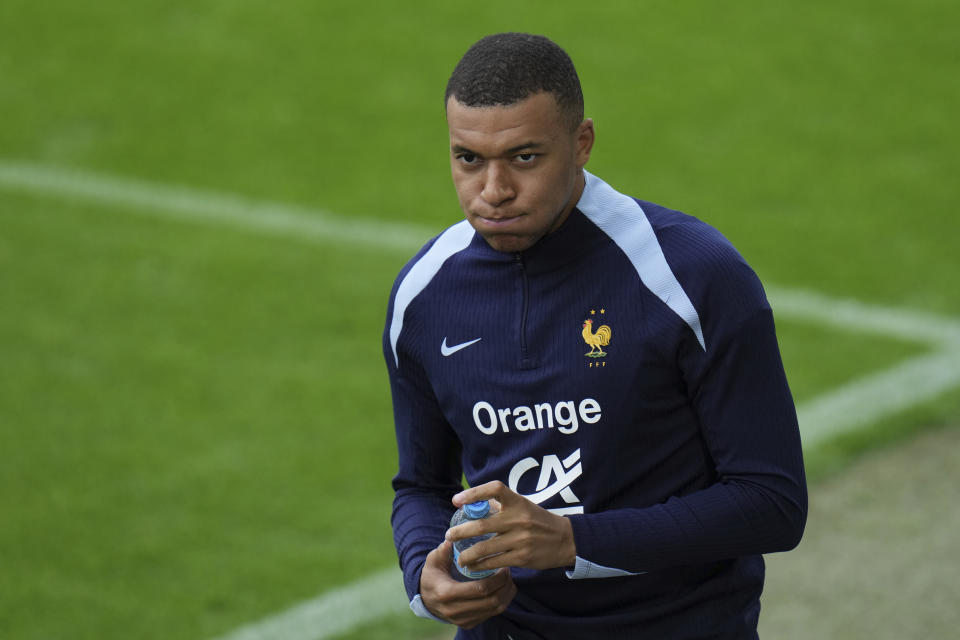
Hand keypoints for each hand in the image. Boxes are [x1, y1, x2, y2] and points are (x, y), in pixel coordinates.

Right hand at [419, 540, 516, 628]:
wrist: (425, 599)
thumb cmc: (432, 576)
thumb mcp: (433, 561)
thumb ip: (442, 550)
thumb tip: (452, 539)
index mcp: (447, 593)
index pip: (479, 589)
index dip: (496, 579)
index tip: (503, 567)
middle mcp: (455, 610)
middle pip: (491, 601)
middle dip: (504, 586)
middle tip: (508, 571)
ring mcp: (462, 620)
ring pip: (495, 610)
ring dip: (506, 594)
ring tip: (508, 579)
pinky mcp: (468, 624)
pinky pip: (492, 615)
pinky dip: (502, 602)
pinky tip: (503, 589)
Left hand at [446, 481, 576, 572]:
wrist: (566, 540)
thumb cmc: (538, 521)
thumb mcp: (523, 506)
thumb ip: (501, 505)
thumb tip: (474, 504)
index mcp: (518, 502)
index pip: (494, 490)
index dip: (473, 493)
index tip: (456, 500)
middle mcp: (518, 519)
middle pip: (482, 525)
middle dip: (461, 532)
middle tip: (449, 535)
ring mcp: (520, 539)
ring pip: (485, 548)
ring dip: (467, 554)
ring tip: (458, 557)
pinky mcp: (521, 557)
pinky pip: (494, 562)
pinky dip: (480, 565)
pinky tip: (473, 567)